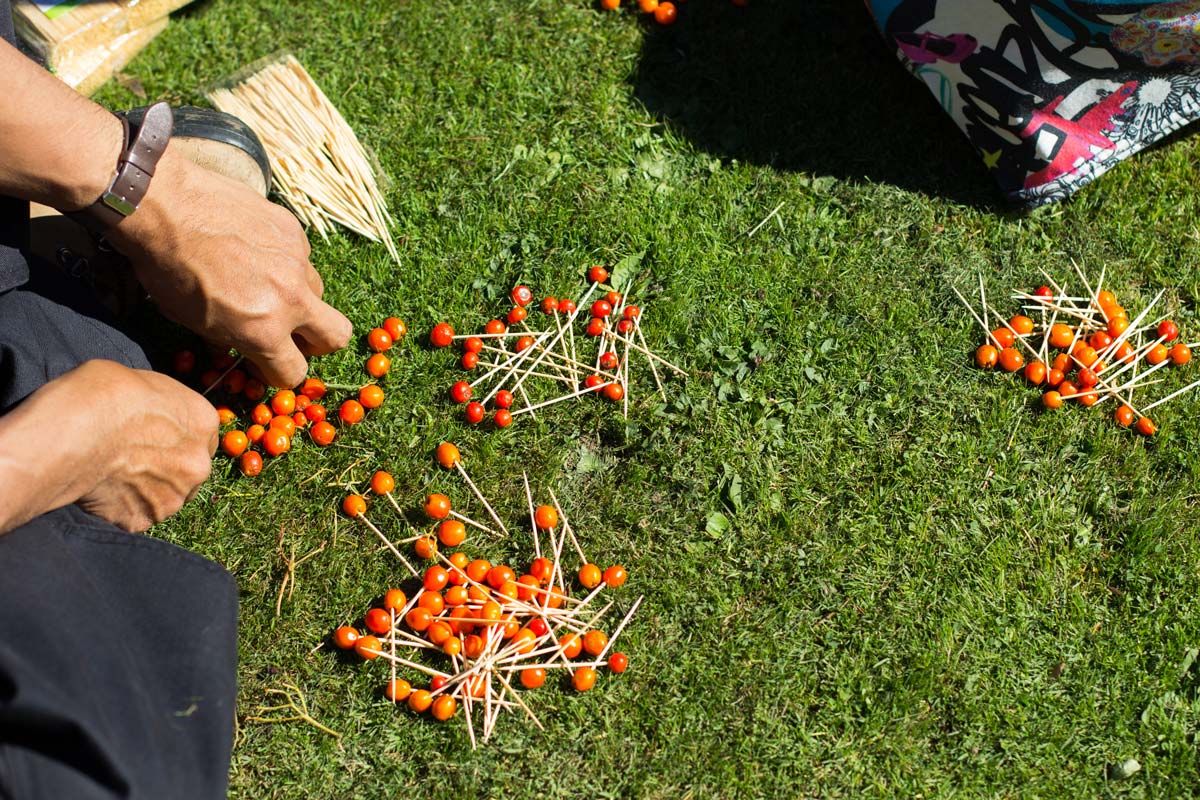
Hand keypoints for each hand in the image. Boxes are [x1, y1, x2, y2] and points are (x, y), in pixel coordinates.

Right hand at [0, 360, 218, 533]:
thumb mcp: (141, 381)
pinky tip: (100, 491)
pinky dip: (119, 508)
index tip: (154, 440)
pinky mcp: (144, 519)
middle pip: (187, 470)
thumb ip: (159, 405)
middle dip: (165, 468)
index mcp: (202, 421)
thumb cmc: (102, 395)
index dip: (176, 438)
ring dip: (145, 491)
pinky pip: (134, 516)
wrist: (73, 432)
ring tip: (112, 476)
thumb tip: (151, 414)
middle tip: (131, 461)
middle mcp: (199, 463)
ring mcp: (174, 495)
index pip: (200, 435)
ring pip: (164, 497)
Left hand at [107, 149, 352, 387]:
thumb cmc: (167, 268)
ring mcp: (297, 261)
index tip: (263, 363)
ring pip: (318, 293)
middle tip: (292, 335)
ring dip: (299, 298)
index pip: (295, 373)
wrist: (163, 204)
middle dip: (318, 343)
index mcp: (264, 330)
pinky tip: (253, 250)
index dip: (278, 373)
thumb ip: (228, 341)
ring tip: (263, 284)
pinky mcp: (293, 230)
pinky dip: (284, 262)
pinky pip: (301, 257)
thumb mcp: (191, 321)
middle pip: (337, 337)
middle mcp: (291, 298)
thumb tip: (239, 349)